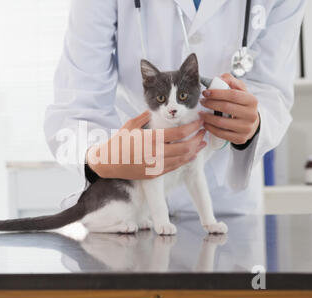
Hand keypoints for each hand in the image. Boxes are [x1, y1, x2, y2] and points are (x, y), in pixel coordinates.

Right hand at [86, 111, 206, 179]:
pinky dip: (186, 160)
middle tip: (203, 132)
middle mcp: (156, 153)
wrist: (108, 163)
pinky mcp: (155, 173)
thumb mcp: (130, 125)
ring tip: (201, 143)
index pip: (179, 133)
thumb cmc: (119, 142)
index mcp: (151, 139)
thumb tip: (155, 110)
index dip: (193, 127)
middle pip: (185, 147)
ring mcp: (156, 165)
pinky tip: (191, 155)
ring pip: (183, 159)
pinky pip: (175, 167)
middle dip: (198, 138)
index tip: (200, 122)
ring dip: (195, 150)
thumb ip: (145, 117)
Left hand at [199, 73, 259, 145]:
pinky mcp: (240, 138)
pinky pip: (221, 134)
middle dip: (210, 104)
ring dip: (207, 117)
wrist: (251, 123)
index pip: (233, 95)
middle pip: (226, 107)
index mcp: (252, 101)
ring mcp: (246, 128)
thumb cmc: (242, 105)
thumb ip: (231, 81)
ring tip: (201, 113)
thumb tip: (221, 78)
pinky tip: (205, 123)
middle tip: (202, 101)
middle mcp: (251, 115)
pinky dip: (210, 128)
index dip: (217, 93)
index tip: (205, 92)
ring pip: (221, 122)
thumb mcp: (240, 91)